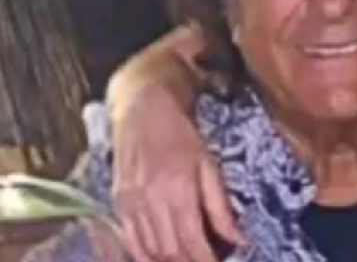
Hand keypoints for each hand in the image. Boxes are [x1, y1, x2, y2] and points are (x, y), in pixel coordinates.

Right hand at [110, 87, 244, 261]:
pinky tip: (158, 258)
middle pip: (169, 251)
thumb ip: (220, 205)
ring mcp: (130, 204)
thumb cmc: (181, 134)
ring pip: (148, 251)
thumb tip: (238, 239)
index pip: (192, 241)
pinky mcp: (118, 203)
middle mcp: (150, 201)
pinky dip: (143, 256)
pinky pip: (129, 241)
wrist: (142, 110)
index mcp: (177, 189)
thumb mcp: (208, 164)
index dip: (206, 261)